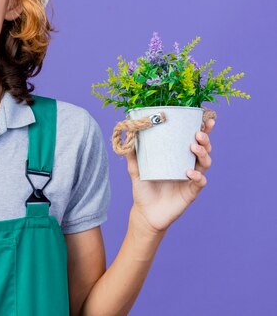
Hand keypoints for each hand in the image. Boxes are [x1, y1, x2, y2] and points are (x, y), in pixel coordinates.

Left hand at [125, 118, 215, 233]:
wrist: (145, 213)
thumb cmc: (143, 189)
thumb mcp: (135, 169)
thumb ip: (132, 154)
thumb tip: (128, 134)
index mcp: (178, 157)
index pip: (193, 140)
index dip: (202, 129)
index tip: (205, 119)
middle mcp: (188, 165)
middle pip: (204, 149)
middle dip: (205, 139)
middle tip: (197, 133)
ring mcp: (191, 179)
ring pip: (205, 163)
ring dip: (202, 154)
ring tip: (193, 148)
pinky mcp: (191, 192)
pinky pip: (200, 182)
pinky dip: (197, 176)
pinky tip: (189, 172)